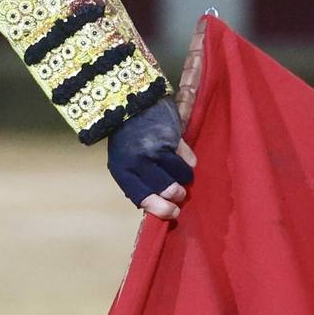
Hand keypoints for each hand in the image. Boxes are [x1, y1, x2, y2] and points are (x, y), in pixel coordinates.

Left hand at [106, 98, 193, 221]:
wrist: (130, 102)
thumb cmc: (127, 139)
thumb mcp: (124, 162)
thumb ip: (139, 182)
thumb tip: (162, 205)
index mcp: (123, 171)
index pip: (143, 198)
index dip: (161, 209)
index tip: (173, 212)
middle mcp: (140, 162)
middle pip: (168, 190)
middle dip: (177, 194)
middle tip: (179, 192)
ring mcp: (157, 149)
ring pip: (183, 176)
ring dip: (184, 177)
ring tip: (178, 170)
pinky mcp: (173, 138)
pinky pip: (190, 160)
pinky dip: (188, 161)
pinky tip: (179, 153)